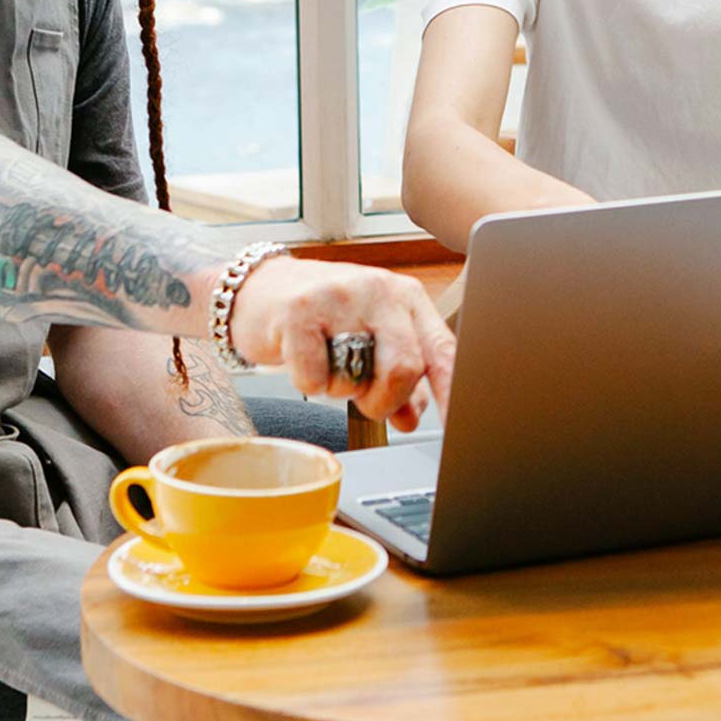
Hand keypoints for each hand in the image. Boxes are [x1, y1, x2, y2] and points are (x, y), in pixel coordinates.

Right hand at [228, 255, 453, 430]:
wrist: (258, 290)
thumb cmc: (323, 317)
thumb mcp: (369, 339)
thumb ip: (398, 377)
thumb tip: (413, 416)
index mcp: (407, 298)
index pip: (444, 351)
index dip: (453, 395)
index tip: (462, 430)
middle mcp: (379, 290)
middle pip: (406, 368)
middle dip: (385, 400)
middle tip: (366, 399)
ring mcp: (339, 297)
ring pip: (359, 377)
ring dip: (342, 390)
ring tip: (329, 364)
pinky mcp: (299, 312)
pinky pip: (315, 378)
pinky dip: (309, 384)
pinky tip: (303, 360)